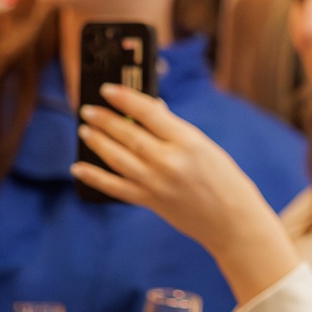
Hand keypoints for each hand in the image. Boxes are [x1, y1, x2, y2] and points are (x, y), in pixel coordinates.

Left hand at [72, 85, 279, 250]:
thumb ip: (175, 130)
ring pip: (117, 158)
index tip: (108, 89)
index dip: (125, 99)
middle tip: (87, 109)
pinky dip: (95, 177)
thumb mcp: (205, 147)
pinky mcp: (150, 201)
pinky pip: (115, 187)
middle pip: (128, 135)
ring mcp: (156, 183)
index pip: (149, 113)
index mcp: (188, 141)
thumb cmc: (224, 179)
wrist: (232, 221)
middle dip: (104, 120)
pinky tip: (79, 168)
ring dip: (97, 142)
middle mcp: (169, 161)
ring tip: (84, 130)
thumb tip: (150, 111)